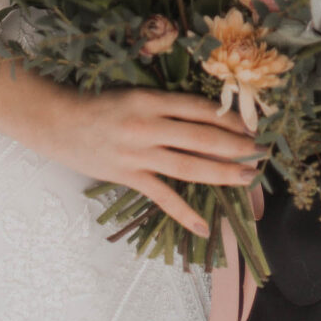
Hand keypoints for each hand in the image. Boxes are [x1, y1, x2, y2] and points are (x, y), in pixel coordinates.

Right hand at [32, 85, 259, 236]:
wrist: (59, 122)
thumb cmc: (99, 103)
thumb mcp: (135, 93)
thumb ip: (165, 105)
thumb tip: (205, 117)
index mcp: (152, 100)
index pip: (199, 109)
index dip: (228, 118)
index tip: (250, 125)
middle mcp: (149, 125)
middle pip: (201, 137)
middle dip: (235, 146)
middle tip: (261, 153)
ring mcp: (139, 154)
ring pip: (188, 166)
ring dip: (221, 173)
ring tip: (246, 178)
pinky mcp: (129, 176)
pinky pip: (162, 197)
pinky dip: (183, 213)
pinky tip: (203, 227)